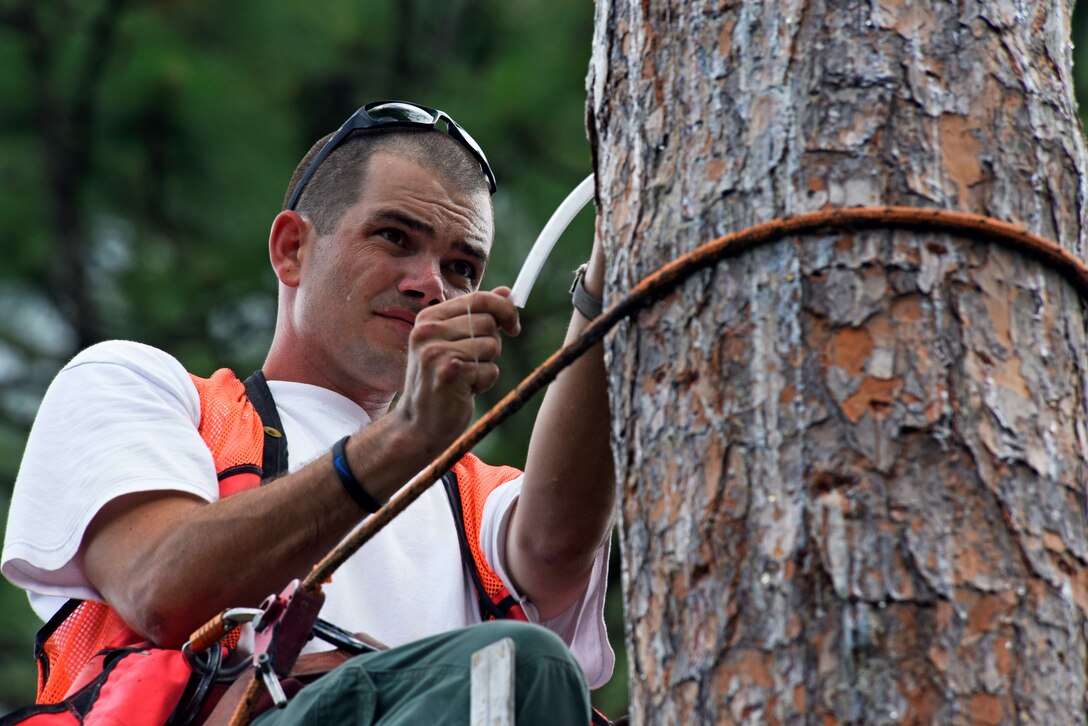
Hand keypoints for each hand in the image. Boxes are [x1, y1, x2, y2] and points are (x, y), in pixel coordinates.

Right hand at [395, 287, 519, 450]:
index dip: (504, 309)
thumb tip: (506, 293)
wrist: (418, 424)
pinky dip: (484, 383)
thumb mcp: (452, 342)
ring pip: (491, 346)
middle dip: (492, 344)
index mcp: (428, 318)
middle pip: (488, 322)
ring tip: (466, 378)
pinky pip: (490, 370)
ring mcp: (436, 352)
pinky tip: (464, 391)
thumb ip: (477, 316)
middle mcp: (428, 331)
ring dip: (487, 366)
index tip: (512, 326)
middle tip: (476, 362)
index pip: (478, 298)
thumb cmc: (439, 381)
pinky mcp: (449, 374)